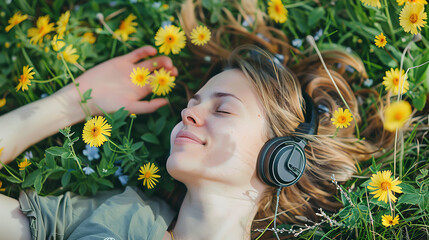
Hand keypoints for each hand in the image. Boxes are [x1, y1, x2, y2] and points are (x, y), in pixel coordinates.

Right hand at [60, 46, 177, 115]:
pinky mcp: (122, 61)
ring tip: (166, 61)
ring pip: (150, 62)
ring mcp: (131, 70)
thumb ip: (148, 106)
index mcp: (142, 92)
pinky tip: (152, 51)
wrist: (86, 95)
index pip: (159, 83)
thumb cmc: (107, 106)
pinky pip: (137, 55)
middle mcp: (138, 80)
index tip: (175, 76)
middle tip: (172, 69)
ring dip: (159, 60)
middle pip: (157, 72)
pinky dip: (145, 52)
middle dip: (166, 69)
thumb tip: (167, 102)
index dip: (168, 79)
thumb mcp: (130, 108)